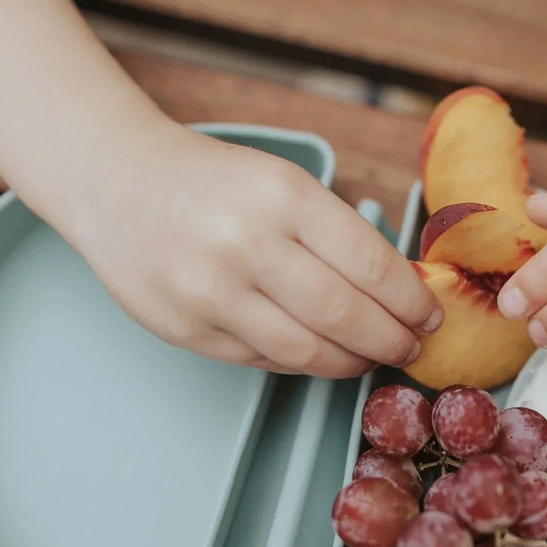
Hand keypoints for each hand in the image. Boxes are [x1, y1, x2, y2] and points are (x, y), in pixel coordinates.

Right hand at [67, 123, 442, 376]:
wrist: (116, 182)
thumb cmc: (212, 182)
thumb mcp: (282, 183)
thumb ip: (336, 234)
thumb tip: (401, 292)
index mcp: (283, 198)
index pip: (371, 265)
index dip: (411, 301)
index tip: (430, 315)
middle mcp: (247, 246)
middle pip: (346, 317)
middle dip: (393, 340)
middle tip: (412, 346)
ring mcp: (212, 294)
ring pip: (308, 352)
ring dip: (353, 362)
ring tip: (372, 357)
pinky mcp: (186, 331)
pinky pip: (265, 362)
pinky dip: (305, 363)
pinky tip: (322, 354)